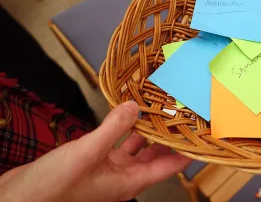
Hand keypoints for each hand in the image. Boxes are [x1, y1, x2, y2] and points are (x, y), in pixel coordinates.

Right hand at [0, 101, 190, 201]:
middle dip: (169, 138)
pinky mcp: (96, 161)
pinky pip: (118, 143)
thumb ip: (113, 128)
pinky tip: (127, 114)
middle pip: (156, 157)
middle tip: (181, 116)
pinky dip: (124, 130)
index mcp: (130, 182)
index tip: (200, 135)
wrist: (22, 197)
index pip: (169, 167)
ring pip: (137, 148)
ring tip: (159, 111)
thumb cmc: (55, 186)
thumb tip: (134, 106)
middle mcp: (124, 177)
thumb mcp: (89, 152)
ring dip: (147, 131)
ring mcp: (110, 169)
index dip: (186, 152)